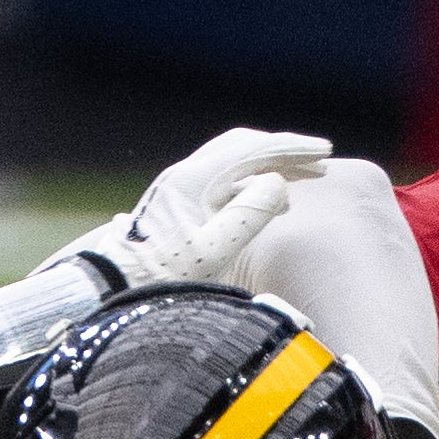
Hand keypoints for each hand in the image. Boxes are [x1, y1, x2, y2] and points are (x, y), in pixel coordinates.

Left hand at [42, 128, 331, 284]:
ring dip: (270, 167)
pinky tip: (271, 203)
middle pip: (243, 148)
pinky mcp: (181, 206)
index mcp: (192, 179)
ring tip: (304, 182)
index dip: (291, 148)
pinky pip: (225, 182)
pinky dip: (254, 184)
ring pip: (234, 163)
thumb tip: (278, 182)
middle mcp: (184, 176)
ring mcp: (181, 189)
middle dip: (283, 152)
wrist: (116, 291)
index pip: (251, 148)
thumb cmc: (162, 277)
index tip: (323, 153)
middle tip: (319, 164)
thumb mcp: (213, 251)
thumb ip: (249, 215)